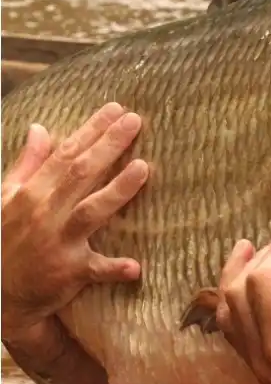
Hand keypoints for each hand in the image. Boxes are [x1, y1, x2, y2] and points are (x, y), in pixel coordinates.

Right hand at [1, 103, 147, 338]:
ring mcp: (57, 243)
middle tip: (135, 121)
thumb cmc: (4, 240)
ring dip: (118, 190)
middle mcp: (43, 215)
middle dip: (109, 146)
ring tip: (144, 168)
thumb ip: (27, 164)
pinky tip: (135, 266)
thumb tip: (39, 128)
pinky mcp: (68, 274)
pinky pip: (94, 270)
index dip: (91, 130)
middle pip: (81, 174)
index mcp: (30, 193)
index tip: (116, 110)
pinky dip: (114, 269)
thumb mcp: (4, 198)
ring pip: (91, 212)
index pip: (65, 154)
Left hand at [215, 238, 270, 383]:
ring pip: (227, 314)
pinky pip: (233, 332)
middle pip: (236, 294)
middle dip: (255, 260)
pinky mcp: (265, 374)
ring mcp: (260, 369)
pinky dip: (233, 303)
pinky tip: (247, 287)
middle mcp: (263, 359)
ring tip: (249, 251)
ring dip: (236, 277)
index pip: (259, 283)